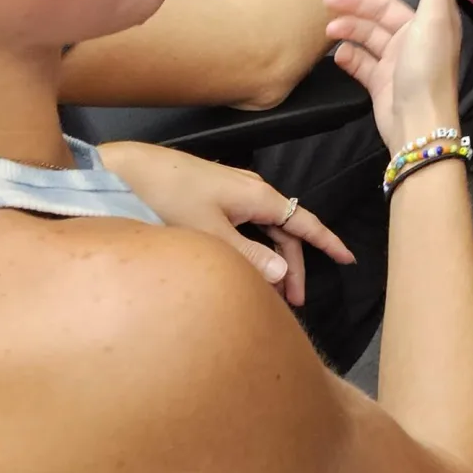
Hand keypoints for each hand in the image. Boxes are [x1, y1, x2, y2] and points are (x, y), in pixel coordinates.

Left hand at [97, 141, 352, 306]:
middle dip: (294, 265)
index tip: (348, 259)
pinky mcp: (210, 196)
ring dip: (271, 259)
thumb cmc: (167, 197)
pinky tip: (243, 267)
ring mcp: (229, 191)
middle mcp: (249, 190)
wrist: (124, 170)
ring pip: (264, 229)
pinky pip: (246, 225)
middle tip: (293, 302)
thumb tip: (283, 271)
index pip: (304, 221)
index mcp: (257, 196)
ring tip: (268, 292)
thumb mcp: (209, 234)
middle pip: (285, 230)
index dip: (327, 241)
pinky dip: (253, 249)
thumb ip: (249, 256)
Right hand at [325, 0, 464, 152]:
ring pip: (366, 39)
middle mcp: (413, 40)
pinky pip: (361, 64)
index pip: (392, 0)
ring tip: (327, 32)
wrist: (418, 123)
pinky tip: (337, 56)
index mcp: (428, 23)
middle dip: (352, 10)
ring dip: (347, 32)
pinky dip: (348, 58)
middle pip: (376, 18)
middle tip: (324, 4)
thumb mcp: (434, 18)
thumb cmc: (428, 68)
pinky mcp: (381, 84)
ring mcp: (396, 63)